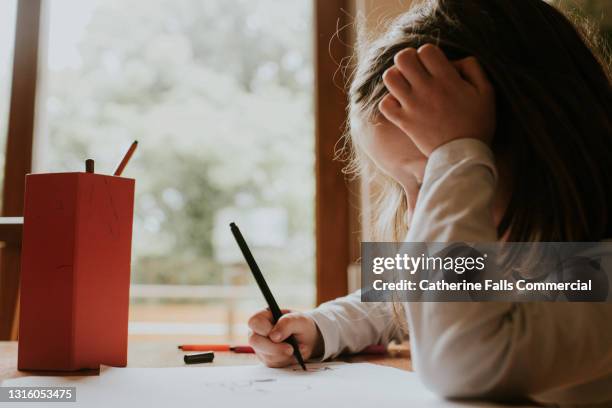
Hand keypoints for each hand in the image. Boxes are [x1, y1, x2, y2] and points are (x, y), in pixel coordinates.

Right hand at [247, 309, 322, 367]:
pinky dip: (286, 360)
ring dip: (283, 354)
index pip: (254, 322)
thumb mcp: (299, 320)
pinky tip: (293, 354)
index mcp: (262, 317)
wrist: (307, 338)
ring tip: (296, 348)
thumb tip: (273, 336)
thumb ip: (286, 324)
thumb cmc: (300, 325)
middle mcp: (257, 332)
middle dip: (274, 347)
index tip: (277, 336)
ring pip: (266, 355)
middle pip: (255, 341)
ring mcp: (261, 347)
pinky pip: (274, 364)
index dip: (264, 329)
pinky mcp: (267, 359)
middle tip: (290, 349)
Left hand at [379, 44, 495, 155]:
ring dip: (396, 78)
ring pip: (390, 77)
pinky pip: (384, 104)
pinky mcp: (403, 122)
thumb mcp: (486, 91)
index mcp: (447, 79)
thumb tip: (453, 60)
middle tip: (415, 70)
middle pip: (403, 58)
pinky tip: (400, 104)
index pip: (426, 49)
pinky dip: (389, 102)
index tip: (433, 65)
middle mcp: (427, 89)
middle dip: (408, 59)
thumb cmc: (477, 123)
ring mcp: (412, 106)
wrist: (464, 155)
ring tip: (405, 86)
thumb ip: (473, 68)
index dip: (428, 53)